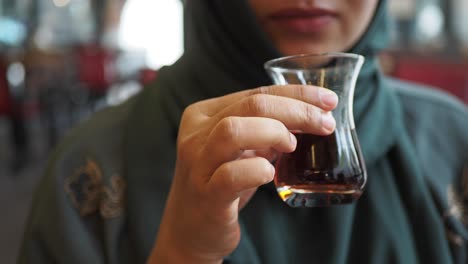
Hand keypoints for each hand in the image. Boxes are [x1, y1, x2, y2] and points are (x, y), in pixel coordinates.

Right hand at [148, 85, 337, 262]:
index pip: (255, 92)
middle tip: (324, 124)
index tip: (328, 101)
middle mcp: (196, 134)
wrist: (190, 228)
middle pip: (251, 105)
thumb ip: (263, 130)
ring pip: (234, 130)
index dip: (296, 93)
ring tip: (293, 146)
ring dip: (274, 132)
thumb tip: (309, 118)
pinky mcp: (205, 195)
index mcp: (204, 114)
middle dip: (296, 110)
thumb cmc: (220, 183)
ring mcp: (197, 164)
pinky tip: (270, 172)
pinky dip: (257, 170)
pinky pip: (230, 175)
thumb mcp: (239, 149)